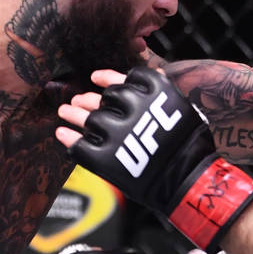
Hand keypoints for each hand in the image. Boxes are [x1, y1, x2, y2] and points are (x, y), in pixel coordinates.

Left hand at [56, 66, 252, 251]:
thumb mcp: (183, 108)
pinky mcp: (106, 159)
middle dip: (88, 98)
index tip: (95, 78)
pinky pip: (80, 146)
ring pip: (88, 118)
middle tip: (78, 100)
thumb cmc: (190, 146)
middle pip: (104, 99)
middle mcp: (134, 108)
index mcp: (155, 92)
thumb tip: (153, 72)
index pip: (123, 81)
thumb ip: (163, 92)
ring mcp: (117, 133)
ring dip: (73, 114)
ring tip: (65, 111)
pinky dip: (69, 139)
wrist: (187, 181)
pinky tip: (62, 134)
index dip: (107, 78)